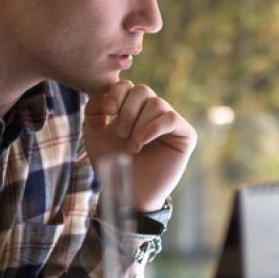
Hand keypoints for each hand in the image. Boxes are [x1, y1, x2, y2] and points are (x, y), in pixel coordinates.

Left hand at [84, 80, 196, 211]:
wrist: (128, 192)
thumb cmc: (113, 164)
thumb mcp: (94, 135)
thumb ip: (94, 110)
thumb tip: (101, 90)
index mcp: (133, 108)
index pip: (127, 85)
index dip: (117, 93)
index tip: (108, 112)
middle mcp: (152, 112)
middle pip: (142, 90)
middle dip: (127, 111)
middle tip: (119, 134)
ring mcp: (170, 122)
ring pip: (156, 103)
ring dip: (139, 124)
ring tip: (132, 146)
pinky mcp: (185, 134)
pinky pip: (170, 118)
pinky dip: (152, 128)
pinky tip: (140, 143)